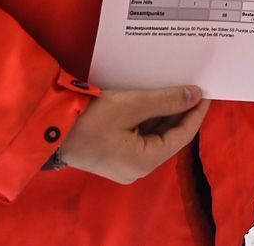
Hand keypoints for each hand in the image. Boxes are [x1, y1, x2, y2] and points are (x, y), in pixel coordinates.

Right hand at [56, 86, 209, 183]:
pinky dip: (149, 117)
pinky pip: (140, 135)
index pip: (182, 136)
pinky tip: (154, 98)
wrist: (48, 128)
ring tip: (176, 88)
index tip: (205, 91)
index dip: (196, 112)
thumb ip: (166, 101)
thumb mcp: (132, 105)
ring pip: (154, 134)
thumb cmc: (91, 118)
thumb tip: (195, 95)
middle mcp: (137, 167)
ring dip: (164, 113)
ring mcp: (124, 163)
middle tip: (192, 86)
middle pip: (169, 136)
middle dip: (181, 111)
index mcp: (145, 161)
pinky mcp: (114, 154)